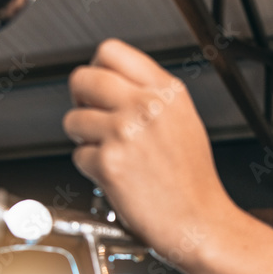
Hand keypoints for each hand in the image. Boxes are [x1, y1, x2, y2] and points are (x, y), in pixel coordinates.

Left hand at [62, 39, 238, 263]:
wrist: (199, 222)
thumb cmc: (193, 182)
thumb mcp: (184, 120)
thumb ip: (152, 96)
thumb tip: (113, 83)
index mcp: (166, 91)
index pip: (111, 51)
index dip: (97, 68)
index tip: (99, 86)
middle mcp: (145, 106)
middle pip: (83, 77)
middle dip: (80, 99)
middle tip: (91, 115)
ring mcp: (125, 132)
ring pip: (73, 119)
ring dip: (82, 138)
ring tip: (107, 152)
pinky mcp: (109, 162)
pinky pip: (79, 156)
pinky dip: (91, 169)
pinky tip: (115, 176)